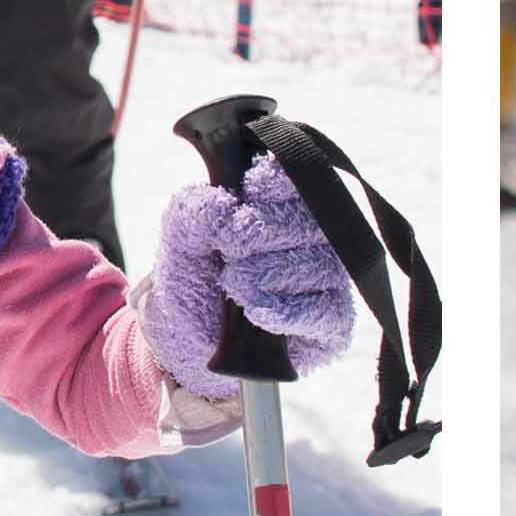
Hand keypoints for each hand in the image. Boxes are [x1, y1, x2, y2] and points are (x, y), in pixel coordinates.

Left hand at [142, 159, 355, 401]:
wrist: (191, 338)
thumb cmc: (196, 277)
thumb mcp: (182, 239)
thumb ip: (196, 212)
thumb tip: (223, 206)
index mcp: (286, 203)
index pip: (301, 177)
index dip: (279, 181)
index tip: (251, 188)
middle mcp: (318, 237)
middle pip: (307, 222)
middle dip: (257, 236)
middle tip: (229, 255)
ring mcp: (330, 279)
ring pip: (316, 266)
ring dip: (264, 276)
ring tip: (235, 286)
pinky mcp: (334, 321)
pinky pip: (325, 311)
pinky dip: (286, 311)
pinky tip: (257, 311)